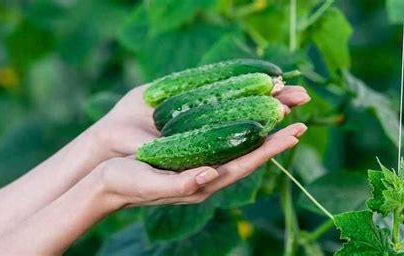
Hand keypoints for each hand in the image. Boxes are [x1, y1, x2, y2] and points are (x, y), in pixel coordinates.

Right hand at [91, 84, 309, 206]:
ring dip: (260, 112)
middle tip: (301, 104)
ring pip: (237, 130)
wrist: (103, 173)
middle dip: (275, 125)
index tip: (294, 132)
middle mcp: (207, 164)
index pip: (246, 163)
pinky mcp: (187, 136)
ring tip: (282, 95)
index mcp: (204, 180)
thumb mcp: (150, 185)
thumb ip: (180, 184)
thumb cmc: (125, 182)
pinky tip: (245, 94)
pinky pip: (217, 121)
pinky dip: (234, 107)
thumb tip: (211, 175)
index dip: (271, 148)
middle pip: (249, 144)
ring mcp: (198, 149)